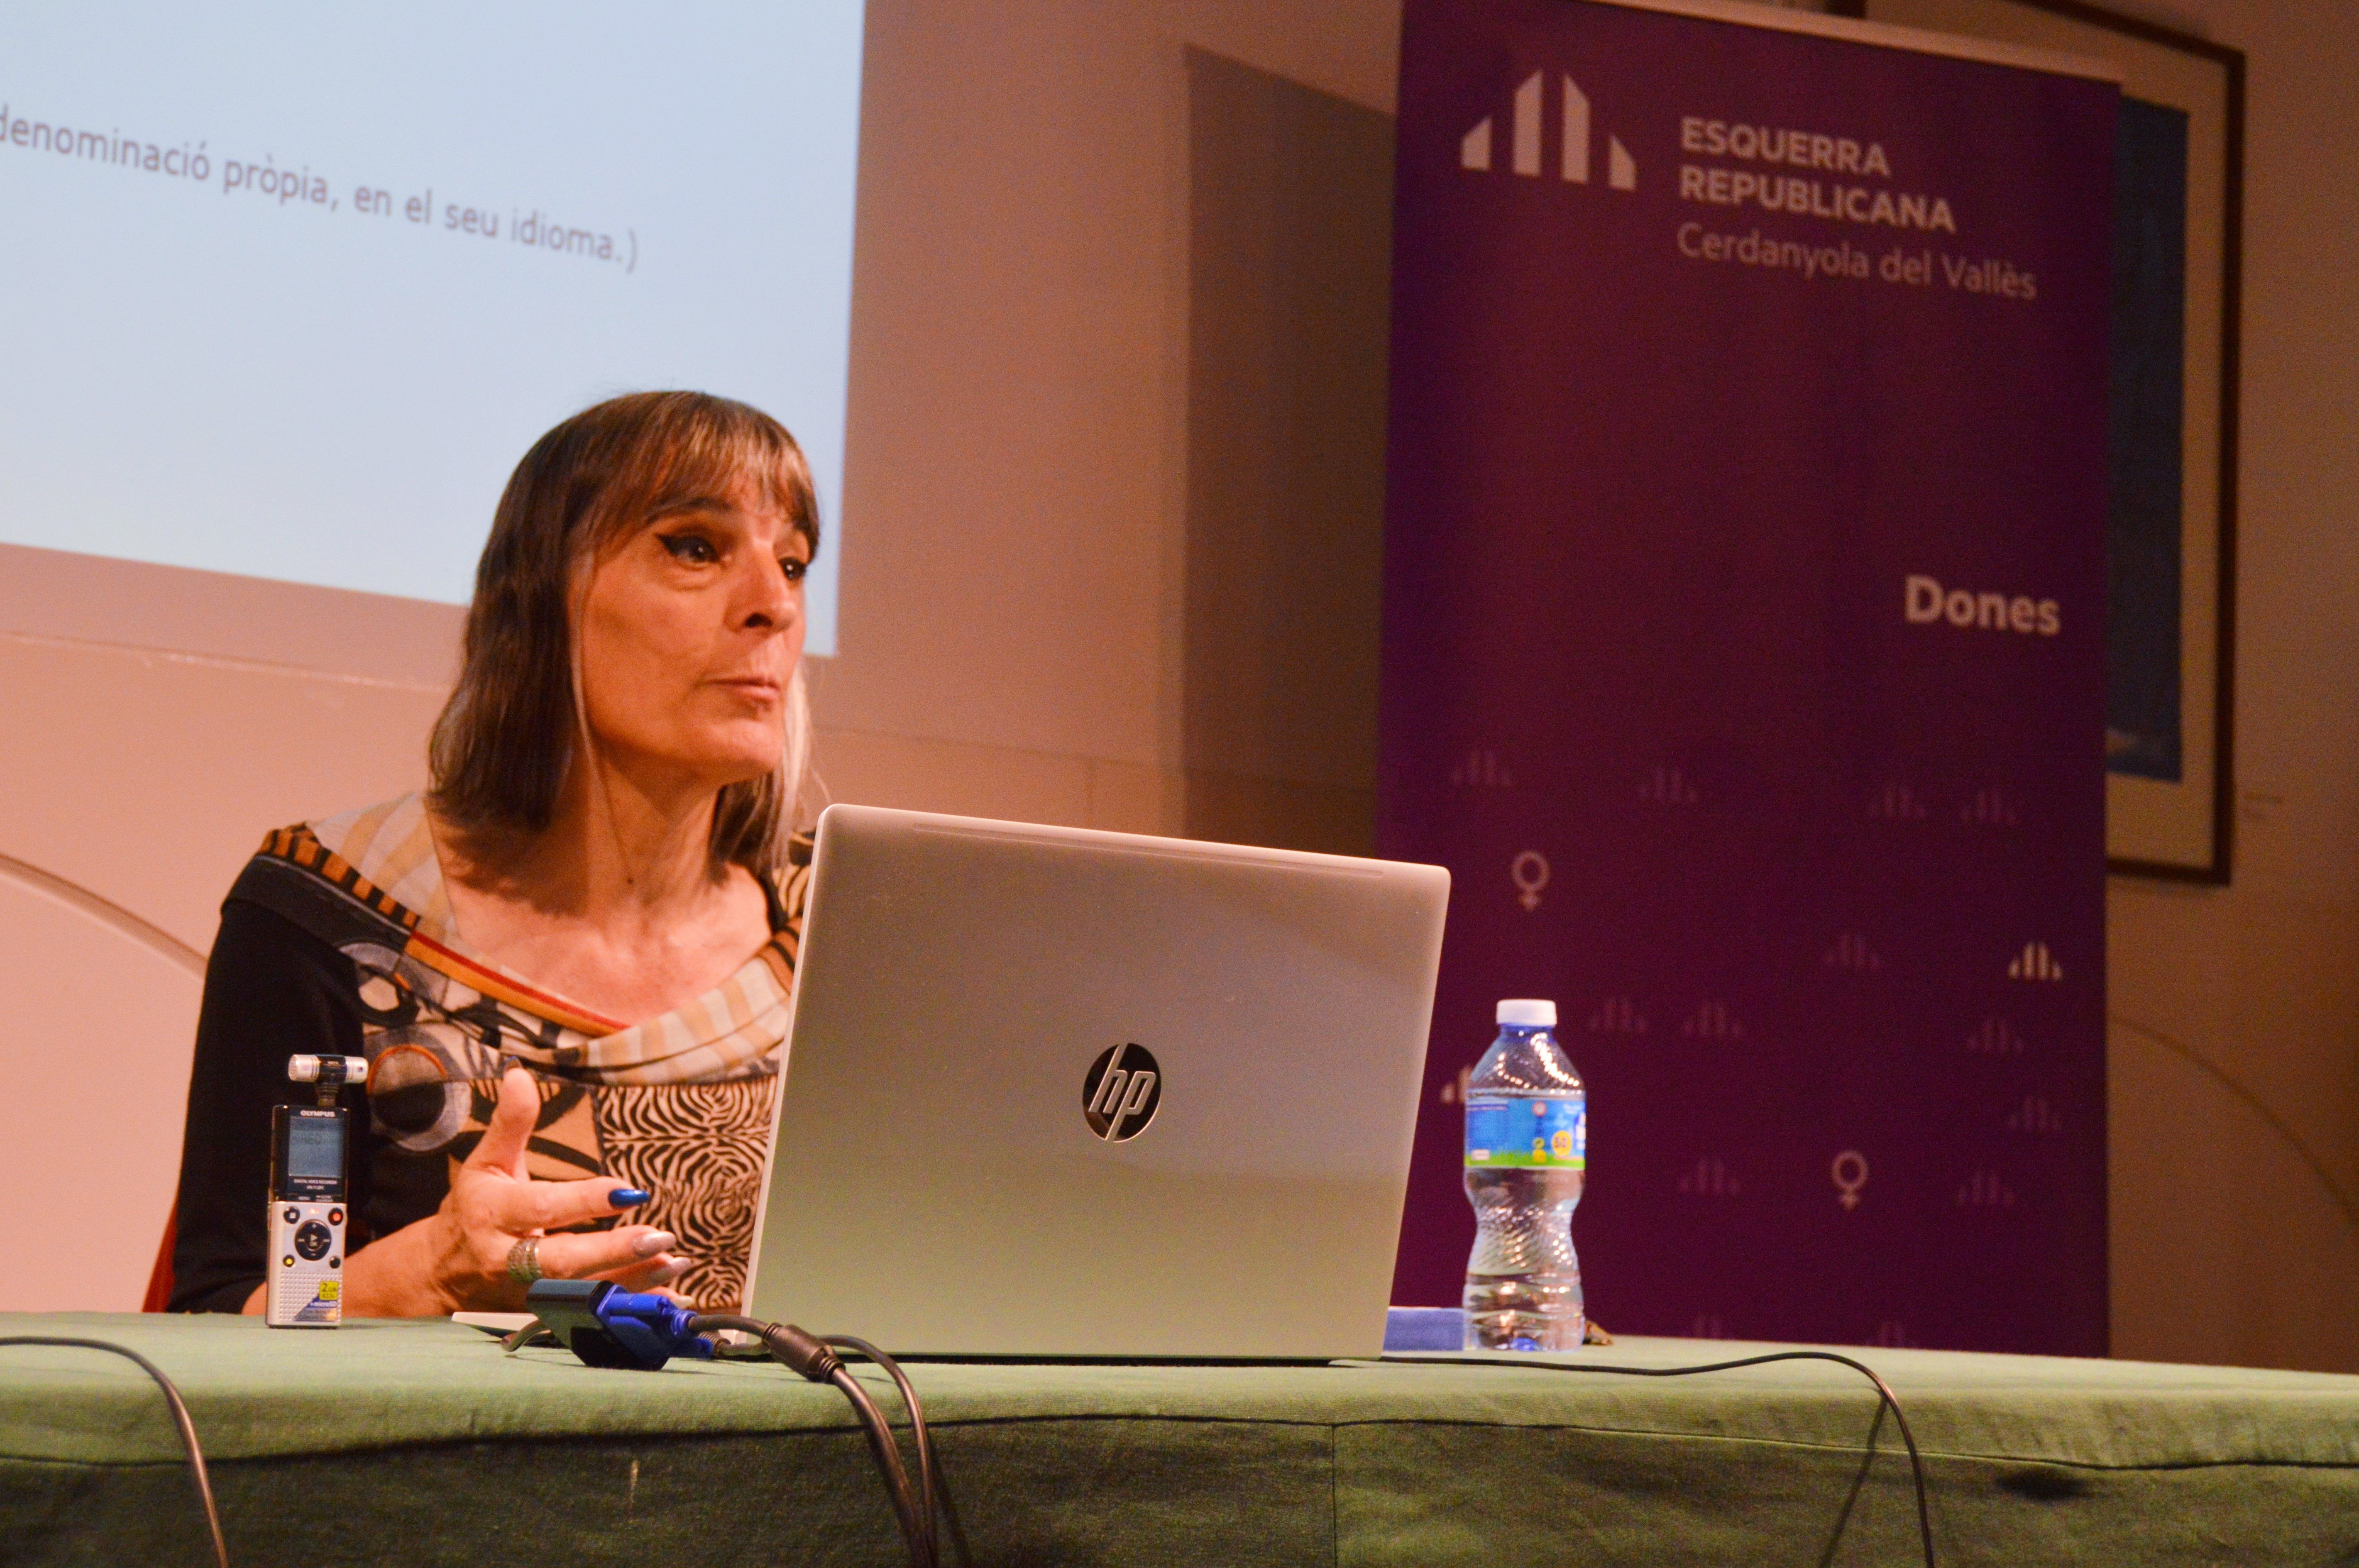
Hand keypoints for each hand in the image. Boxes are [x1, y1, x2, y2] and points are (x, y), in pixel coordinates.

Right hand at [340, 1066, 688, 1315]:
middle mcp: (506, 1259)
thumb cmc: (473, 1207)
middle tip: (659, 1238)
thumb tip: (520, 1075)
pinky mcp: (538, 1314)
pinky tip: (666, 1299)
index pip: (542, 1208)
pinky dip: (625, 1309)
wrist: (438, 1272)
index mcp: (493, 1214)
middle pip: (561, 1260)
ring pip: (578, 1292)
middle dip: (611, 1252)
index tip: (627, 1192)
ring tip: (673, 1263)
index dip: (584, 1201)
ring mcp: (522, 1293)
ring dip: (629, 1281)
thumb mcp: (486, 1161)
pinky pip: (585, 1315)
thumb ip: (510, 1124)